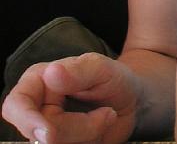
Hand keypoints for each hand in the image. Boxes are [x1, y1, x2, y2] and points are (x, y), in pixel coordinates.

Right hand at [1, 53, 138, 143]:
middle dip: (79, 127)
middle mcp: (37, 109)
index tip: (49, 132)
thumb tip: (51, 72)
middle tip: (107, 114)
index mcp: (38, 81)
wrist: (132, 100)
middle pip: (41, 134)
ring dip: (88, 135)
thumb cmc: (114, 78)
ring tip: (106, 117)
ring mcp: (48, 131)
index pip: (15, 105)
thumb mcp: (103, 68)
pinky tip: (101, 129)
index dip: (27, 120)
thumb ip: (79, 70)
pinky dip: (90, 142)